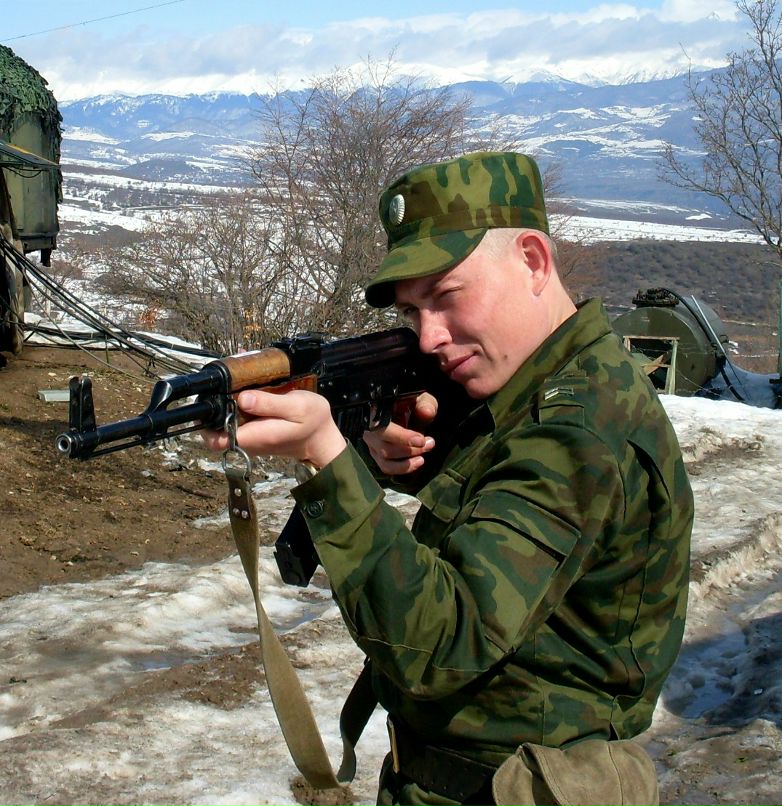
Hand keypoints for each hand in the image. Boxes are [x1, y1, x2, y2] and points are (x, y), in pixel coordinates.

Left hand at [202, 389, 346, 469]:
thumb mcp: (297, 407)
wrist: (321, 438)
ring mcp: (250, 437)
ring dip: (228, 400)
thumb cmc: (313, 423)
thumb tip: (242, 398)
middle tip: (227, 381)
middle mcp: (249, 439)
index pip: (215, 439)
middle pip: (216, 427)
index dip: (204, 422)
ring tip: (240, 378)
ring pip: (226, 420)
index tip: (209, 400)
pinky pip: (238, 417)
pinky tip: (249, 384)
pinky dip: (239, 401)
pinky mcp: (255, 431)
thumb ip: (269, 403)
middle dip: (216, 403)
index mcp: (256, 435)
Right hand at [362, 392, 437, 475]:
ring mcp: (371, 441)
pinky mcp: (376, 453)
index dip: (401, 437)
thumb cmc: (412, 403)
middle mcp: (369, 427)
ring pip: (384, 459)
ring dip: (406, 462)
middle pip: (384, 447)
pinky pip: (385, 466)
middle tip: (429, 444)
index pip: (383, 427)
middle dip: (409, 450)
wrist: (407, 409)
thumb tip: (426, 412)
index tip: (421, 440)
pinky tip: (416, 463)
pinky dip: (402, 468)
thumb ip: (425, 403)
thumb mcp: (421, 399)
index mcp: (377, 409)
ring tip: (422, 457)